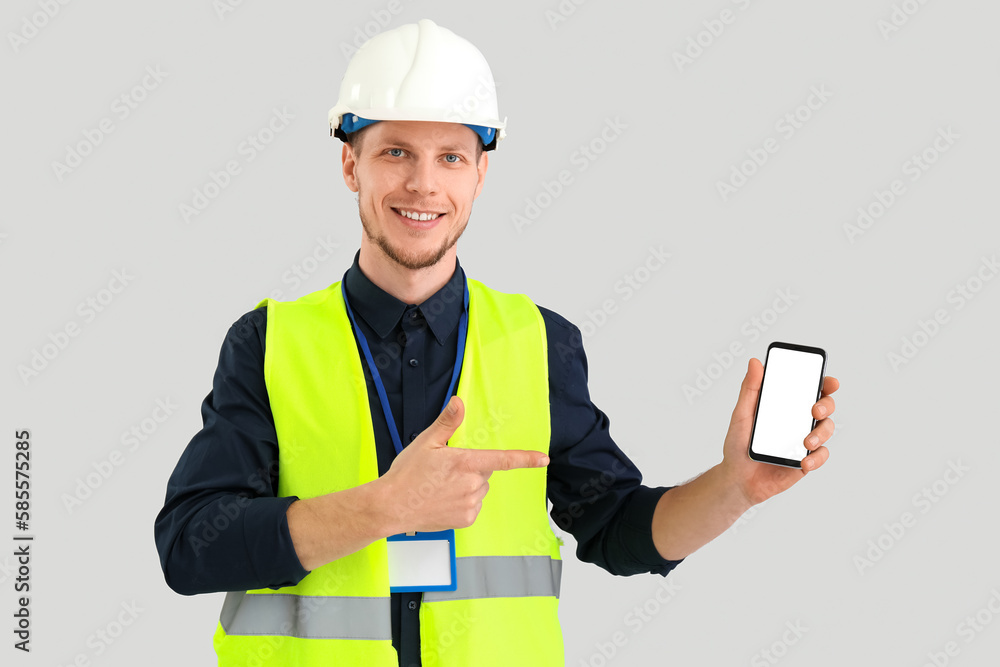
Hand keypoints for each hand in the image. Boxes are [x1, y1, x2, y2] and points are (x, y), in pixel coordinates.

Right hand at [380, 396, 548, 532]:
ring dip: (467, 486)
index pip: (503, 460)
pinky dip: (462, 502)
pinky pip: (472, 505)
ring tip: (440, 487)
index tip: (543, 459)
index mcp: (466, 463)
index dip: (526, 459)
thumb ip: (447, 423)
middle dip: (470, 469)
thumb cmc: (406, 475)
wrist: (391, 507)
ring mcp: (470, 504)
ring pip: (479, 489)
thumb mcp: (426, 442)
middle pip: (484, 472)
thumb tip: (459, 403)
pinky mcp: (465, 519)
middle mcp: (472, 485)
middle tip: (444, 471)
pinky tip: (442, 499)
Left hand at [720, 358, 839, 506]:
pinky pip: (821, 456)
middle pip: (825, 406)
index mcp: (785, 405)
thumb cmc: (738, 444)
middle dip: (826, 405)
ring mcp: (804, 440)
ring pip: (827, 429)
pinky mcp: (806, 460)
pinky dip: (816, 458)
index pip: (809, 389)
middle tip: (815, 410)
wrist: (738, 478)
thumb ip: (750, 389)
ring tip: (806, 442)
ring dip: (821, 433)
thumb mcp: (741, 415)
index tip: (828, 382)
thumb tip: (755, 362)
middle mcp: (799, 420)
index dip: (824, 382)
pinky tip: (804, 461)